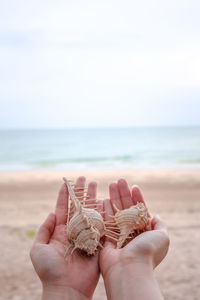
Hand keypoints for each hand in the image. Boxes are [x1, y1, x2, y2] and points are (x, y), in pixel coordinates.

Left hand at [30, 176, 99, 299]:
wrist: (66, 288)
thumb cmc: (49, 270)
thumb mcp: (38, 248)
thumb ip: (44, 229)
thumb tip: (52, 213)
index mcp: (60, 231)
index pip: (63, 208)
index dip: (65, 194)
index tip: (68, 181)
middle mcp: (74, 230)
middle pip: (78, 207)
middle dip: (82, 192)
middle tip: (86, 178)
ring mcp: (86, 235)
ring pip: (90, 212)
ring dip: (93, 198)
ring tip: (96, 184)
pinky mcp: (97, 242)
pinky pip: (101, 225)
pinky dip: (103, 212)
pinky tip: (105, 200)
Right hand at [100, 179, 168, 299]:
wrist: (130, 269)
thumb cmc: (147, 251)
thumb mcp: (162, 236)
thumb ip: (160, 224)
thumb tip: (155, 216)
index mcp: (144, 231)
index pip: (140, 209)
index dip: (137, 197)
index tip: (134, 186)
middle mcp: (131, 231)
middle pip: (127, 208)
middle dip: (123, 193)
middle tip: (119, 180)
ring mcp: (119, 234)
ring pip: (116, 212)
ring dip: (113, 197)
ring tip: (111, 184)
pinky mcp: (107, 238)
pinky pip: (106, 221)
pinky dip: (105, 210)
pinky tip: (104, 198)